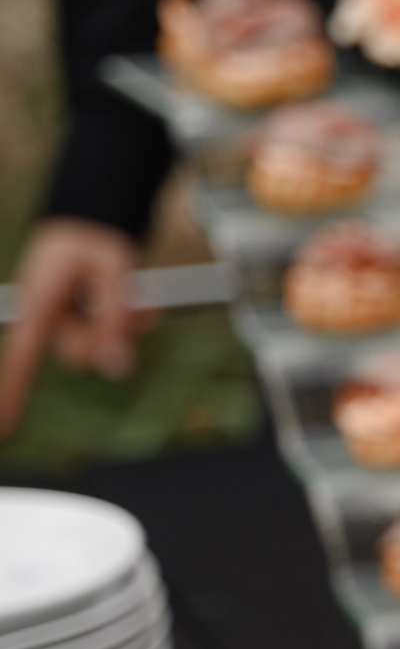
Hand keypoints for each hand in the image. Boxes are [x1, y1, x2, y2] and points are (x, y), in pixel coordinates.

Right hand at [0, 218, 149, 436]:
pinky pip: (116, 335)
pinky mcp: (87, 321)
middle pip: (81, 354)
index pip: (20, 357)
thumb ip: (115, 321)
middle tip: (119, 299)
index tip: (3, 427)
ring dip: (123, 323)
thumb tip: (118, 369)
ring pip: (103, 345)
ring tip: (127, 289)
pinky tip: (136, 297)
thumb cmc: (93, 240)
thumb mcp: (112, 273)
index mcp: (39, 307)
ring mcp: (69, 322)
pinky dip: (132, 319)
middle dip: (107, 332)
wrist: (94, 221)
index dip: (11, 392)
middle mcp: (49, 320)